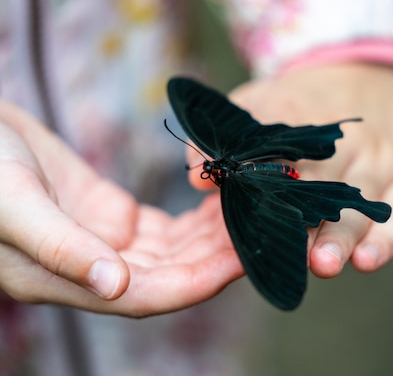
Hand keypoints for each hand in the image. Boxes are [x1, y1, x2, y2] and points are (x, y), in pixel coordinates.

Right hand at [0, 101, 242, 316]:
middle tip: (261, 233)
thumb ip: (62, 247)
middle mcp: (91, 267)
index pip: (146, 295)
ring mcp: (103, 240)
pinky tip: (221, 204)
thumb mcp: (14, 203)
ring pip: (171, 251)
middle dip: (215, 259)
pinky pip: (164, 226)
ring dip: (210, 239)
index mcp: (65, 279)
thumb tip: (116, 287)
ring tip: (250, 215)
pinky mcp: (111, 212)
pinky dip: (194, 219)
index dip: (196, 284)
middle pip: (169, 275)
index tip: (240, 263)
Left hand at [189, 63, 392, 277]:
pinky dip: (388, 236)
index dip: (259, 181)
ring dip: (341, 235)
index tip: (239, 206)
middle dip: (302, 220)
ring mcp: (381, 158)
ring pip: (359, 202)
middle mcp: (345, 137)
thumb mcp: (260, 101)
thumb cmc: (303, 104)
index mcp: (301, 115)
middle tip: (286, 252)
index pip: (276, 150)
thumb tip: (196, 178)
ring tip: (324, 264)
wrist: (370, 75)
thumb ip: (224, 135)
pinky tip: (368, 261)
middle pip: (321, 183)